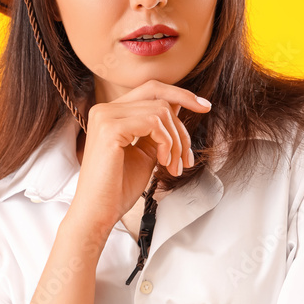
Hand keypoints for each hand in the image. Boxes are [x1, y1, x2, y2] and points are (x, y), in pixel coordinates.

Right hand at [68, 80, 211, 233]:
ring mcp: (105, 116)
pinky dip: (167, 143)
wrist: (98, 213)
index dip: (180, 95)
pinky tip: (163, 163)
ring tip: (173, 167)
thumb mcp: (145, 152)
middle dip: (183, 120)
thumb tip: (179, 108)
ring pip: (161, 111)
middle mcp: (105, 109)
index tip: (204, 108)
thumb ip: (158, 131)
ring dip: (176, 141)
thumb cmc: (118, 189)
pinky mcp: (110, 129)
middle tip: (189, 154)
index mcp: (111, 113)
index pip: (151, 90)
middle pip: (158, 95)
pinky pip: (154, 123)